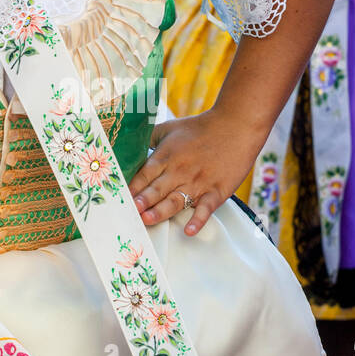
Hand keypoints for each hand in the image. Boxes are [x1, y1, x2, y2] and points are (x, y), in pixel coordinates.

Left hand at [130, 109, 262, 236]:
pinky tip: (189, 230)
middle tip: (129, 212)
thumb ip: (148, 138)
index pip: (144, 174)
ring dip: (160, 211)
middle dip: (141, 201)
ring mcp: (198, 182)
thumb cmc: (201, 127)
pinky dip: (198, 220)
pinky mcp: (217, 190)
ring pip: (175, 200)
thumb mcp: (169, 128)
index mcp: (166, 156)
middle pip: (156, 189)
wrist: (236, 125)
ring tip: (147, 220)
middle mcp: (179, 170)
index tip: (118, 199)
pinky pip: (205, 208)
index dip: (131, 188)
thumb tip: (129, 146)